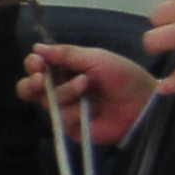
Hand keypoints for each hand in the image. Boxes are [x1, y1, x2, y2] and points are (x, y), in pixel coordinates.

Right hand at [26, 41, 154, 145]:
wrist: (144, 103)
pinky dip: (72, 110)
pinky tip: (87, 106)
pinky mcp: (72, 128)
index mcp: (65, 70)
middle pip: (30, 88)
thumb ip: (66, 53)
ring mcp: (66, 109)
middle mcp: (61, 89)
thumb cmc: (124, 76)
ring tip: (85, 85)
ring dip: (64, 91)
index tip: (37, 62)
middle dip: (32, 83)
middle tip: (41, 79)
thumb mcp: (96, 57)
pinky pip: (60, 119)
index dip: (33, 65)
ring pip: (47, 102)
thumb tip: (36, 47)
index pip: (38, 67)